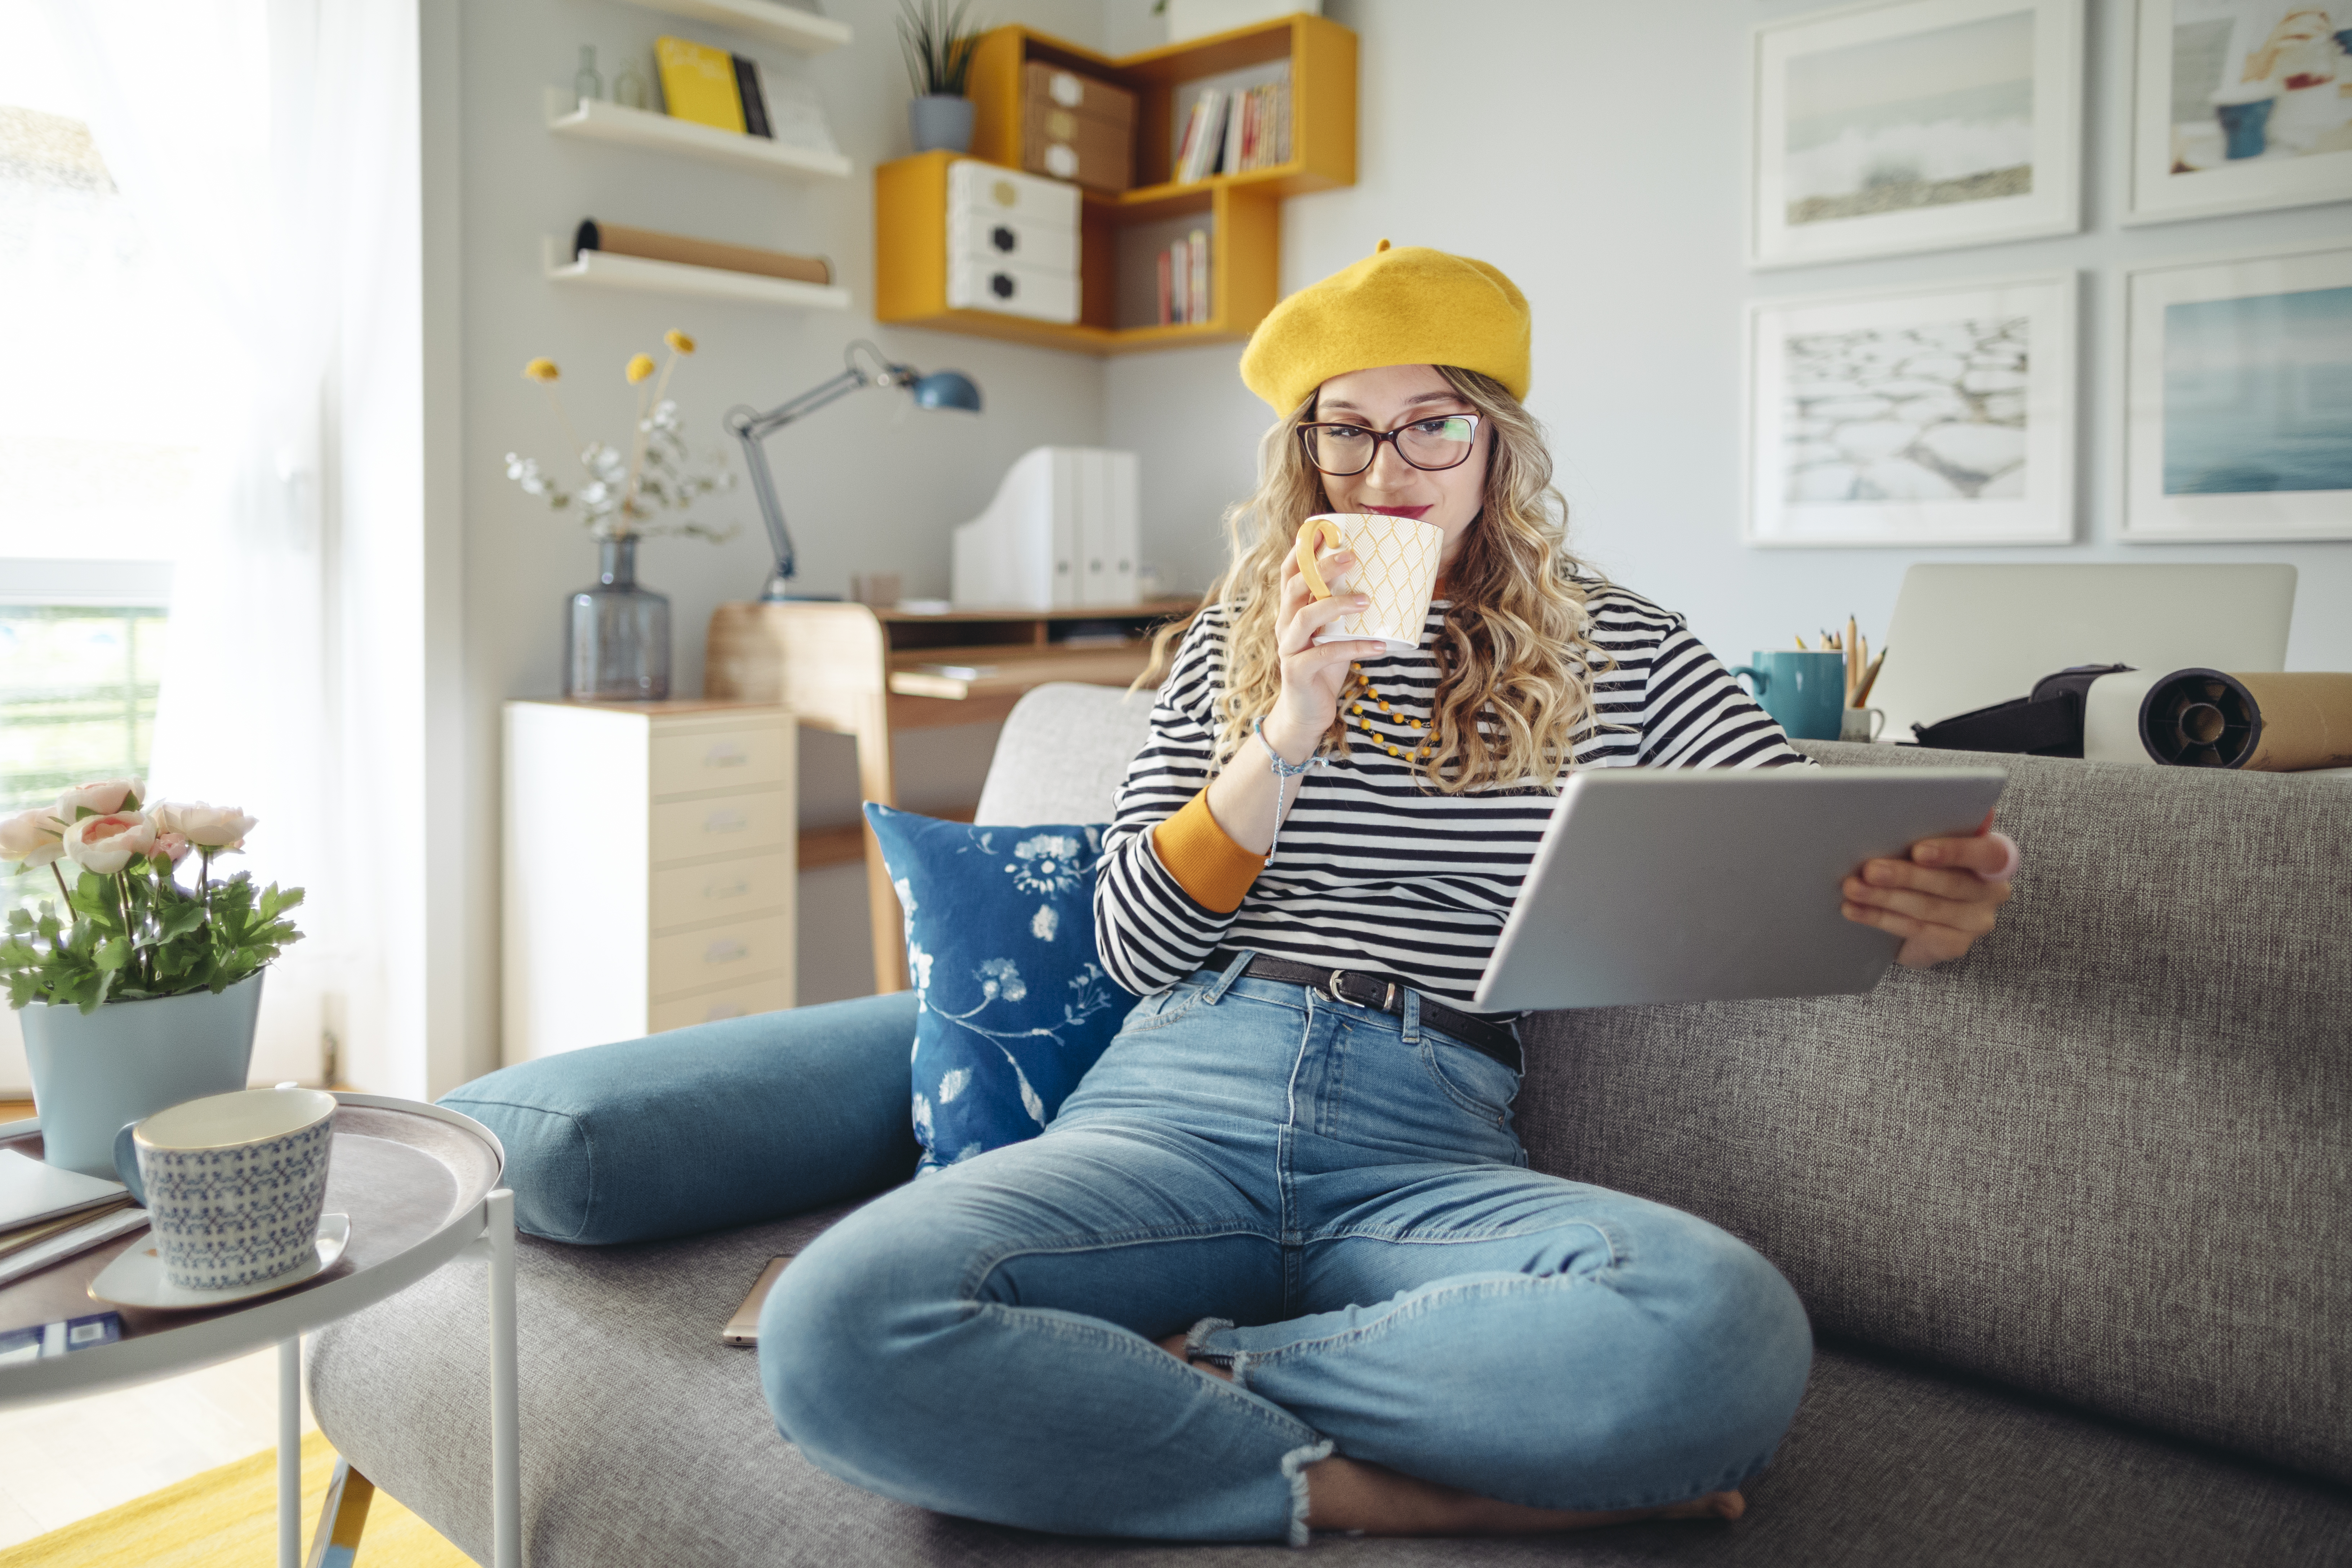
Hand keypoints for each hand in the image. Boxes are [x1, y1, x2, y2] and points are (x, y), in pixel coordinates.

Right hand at [1262, 542, 1383, 761]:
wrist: (1305, 714)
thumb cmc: (1323, 669)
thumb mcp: (1333, 633)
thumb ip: (1342, 610)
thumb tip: (1378, 583)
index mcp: (1291, 610)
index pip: (1290, 572)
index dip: (1302, 548)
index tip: (1323, 527)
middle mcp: (1284, 624)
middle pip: (1295, 586)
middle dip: (1321, 567)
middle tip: (1352, 556)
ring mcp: (1288, 647)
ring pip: (1304, 616)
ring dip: (1336, 604)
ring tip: (1366, 600)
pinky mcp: (1297, 671)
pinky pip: (1324, 654)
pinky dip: (1354, 647)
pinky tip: (1379, 645)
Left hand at [1841, 810, 2015, 968]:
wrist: (1915, 916)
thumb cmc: (1923, 865)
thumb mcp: (1929, 843)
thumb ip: (1934, 826)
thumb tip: (1913, 796)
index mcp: (1995, 857)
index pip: (1988, 853)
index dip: (1955, 851)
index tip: (1918, 850)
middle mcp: (1992, 890)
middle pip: (1949, 883)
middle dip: (1905, 875)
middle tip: (1870, 869)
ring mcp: (1976, 921)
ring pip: (1927, 908)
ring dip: (1885, 897)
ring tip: (1853, 887)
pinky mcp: (1956, 944)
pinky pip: (1916, 930)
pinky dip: (1881, 918)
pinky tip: (1855, 909)